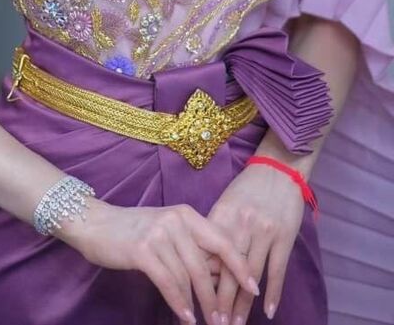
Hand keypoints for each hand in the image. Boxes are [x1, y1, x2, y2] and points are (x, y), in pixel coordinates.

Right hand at [58, 196, 259, 323]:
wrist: (95, 223)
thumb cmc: (133, 230)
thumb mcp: (167, 230)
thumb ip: (190, 246)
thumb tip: (219, 275)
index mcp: (186, 214)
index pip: (222, 240)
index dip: (239, 266)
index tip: (253, 289)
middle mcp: (176, 220)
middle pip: (206, 265)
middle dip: (218, 297)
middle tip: (226, 320)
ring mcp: (159, 234)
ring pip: (187, 277)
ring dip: (198, 305)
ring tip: (205, 323)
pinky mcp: (142, 250)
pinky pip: (168, 282)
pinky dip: (178, 303)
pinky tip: (185, 318)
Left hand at [204, 161, 304, 322]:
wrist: (279, 168)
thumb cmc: (248, 186)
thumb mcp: (226, 203)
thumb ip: (216, 230)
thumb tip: (205, 262)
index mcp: (223, 215)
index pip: (208, 254)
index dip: (201, 280)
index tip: (193, 301)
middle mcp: (242, 225)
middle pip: (228, 270)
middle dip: (220, 301)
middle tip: (213, 323)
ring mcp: (264, 232)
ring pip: (251, 275)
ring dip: (243, 304)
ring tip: (235, 324)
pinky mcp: (284, 237)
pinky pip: (278, 270)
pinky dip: (273, 293)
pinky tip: (268, 311)